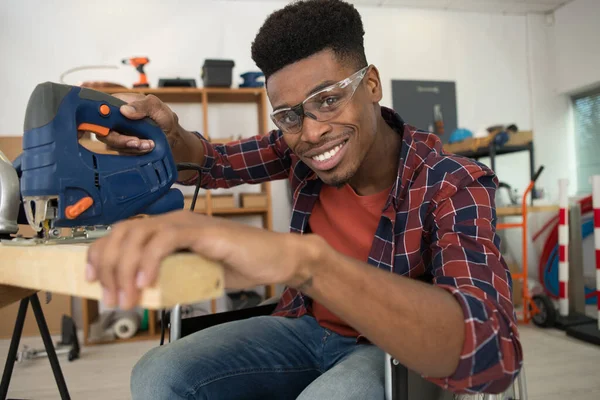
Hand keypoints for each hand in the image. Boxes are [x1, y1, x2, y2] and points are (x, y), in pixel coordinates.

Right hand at [78, 93, 182, 154]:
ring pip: (113, 144)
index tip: (113, 126)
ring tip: (149, 144)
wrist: (172, 136)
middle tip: (137, 141)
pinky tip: (147, 148)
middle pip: (104, 131)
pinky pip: (122, 152)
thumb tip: (125, 110)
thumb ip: (143, 105)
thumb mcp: (157, 107)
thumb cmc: (164, 119)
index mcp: (120, 103)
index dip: (102, 119)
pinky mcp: (122, 146)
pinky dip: (135, 152)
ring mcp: (118, 133)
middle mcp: (115, 118)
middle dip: (121, 140)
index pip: (101, 110)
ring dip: (132, 147)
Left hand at [85, 211, 316, 308]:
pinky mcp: (204, 231)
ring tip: (127, 298)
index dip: (101, 254)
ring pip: (140, 234)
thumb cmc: (238, 265)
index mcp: (168, 229)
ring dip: (125, 268)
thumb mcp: (192, 273)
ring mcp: (188, 223)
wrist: (274, 258)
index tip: (92, 281)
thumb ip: (168, 276)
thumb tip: (140, 294)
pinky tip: (146, 282)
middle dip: (108, 266)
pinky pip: (167, 239)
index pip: (123, 233)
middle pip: (124, 231)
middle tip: (112, 298)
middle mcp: (174, 220)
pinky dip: (150, 260)